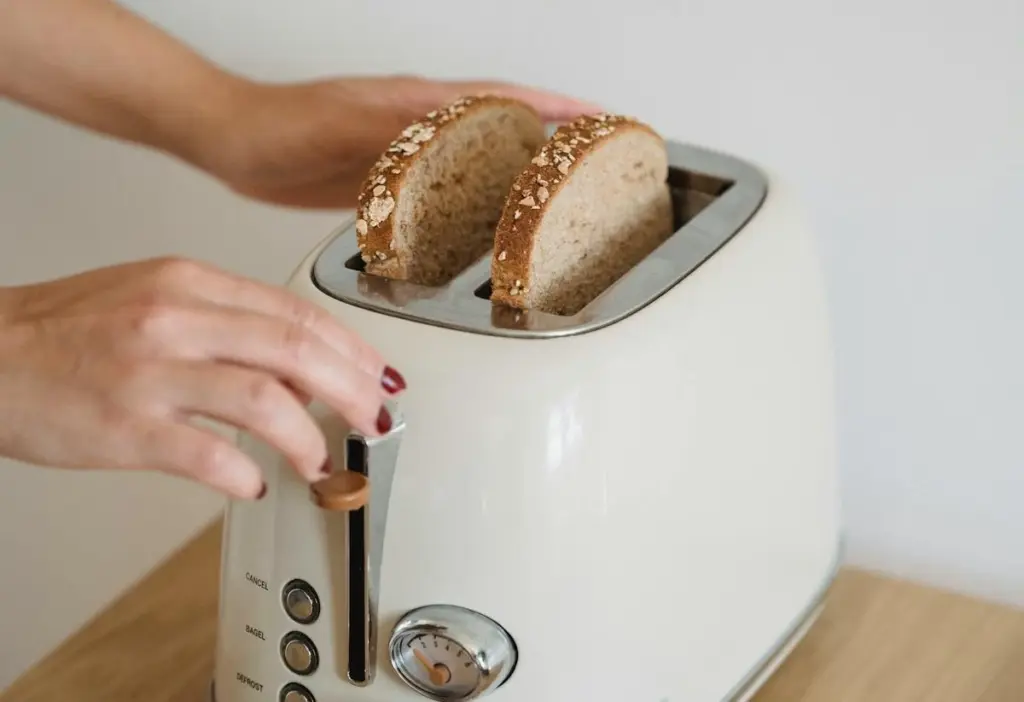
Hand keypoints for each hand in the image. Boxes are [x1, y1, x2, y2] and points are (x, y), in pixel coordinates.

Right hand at [0, 257, 405, 499]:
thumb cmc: (68, 331)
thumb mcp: (154, 297)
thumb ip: (228, 322)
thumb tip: (299, 365)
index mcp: (189, 282)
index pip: (296, 312)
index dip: (352, 349)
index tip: (379, 376)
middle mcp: (175, 319)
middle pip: (296, 349)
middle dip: (352, 390)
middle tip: (376, 419)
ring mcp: (150, 373)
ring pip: (265, 401)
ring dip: (309, 437)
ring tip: (321, 461)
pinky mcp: (124, 427)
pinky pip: (208, 456)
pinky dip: (245, 474)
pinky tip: (254, 483)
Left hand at [204, 75, 603, 208]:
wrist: (234, 142)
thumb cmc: (279, 127)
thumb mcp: (344, 128)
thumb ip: (399, 133)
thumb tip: (458, 134)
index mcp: (419, 105)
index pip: (507, 100)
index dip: (559, 111)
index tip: (603, 120)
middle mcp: (421, 125)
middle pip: (506, 127)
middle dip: (556, 141)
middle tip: (598, 164)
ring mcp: (409, 153)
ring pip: (482, 160)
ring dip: (521, 173)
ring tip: (559, 198)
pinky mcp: (390, 181)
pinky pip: (450, 190)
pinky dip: (479, 201)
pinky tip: (487, 223)